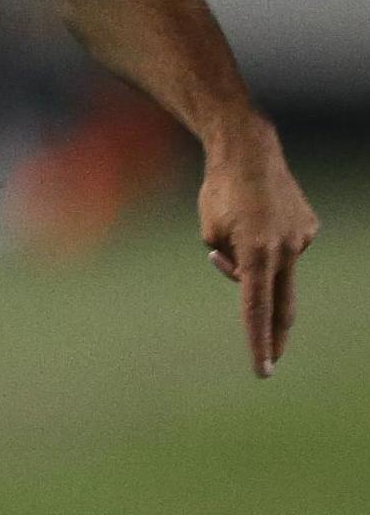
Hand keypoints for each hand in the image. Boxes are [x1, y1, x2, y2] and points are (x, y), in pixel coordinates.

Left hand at [198, 119, 317, 376]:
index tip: (262, 370)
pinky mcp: (310, 226)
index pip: (256, 309)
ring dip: (259, 264)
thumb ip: (226, 260)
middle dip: (276, 333)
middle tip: (272, 358)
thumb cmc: (219, 190)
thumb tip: (242, 274)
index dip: (257, 342)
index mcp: (257, 254)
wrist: (248, 149)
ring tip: (240, 223)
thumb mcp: (209, 230)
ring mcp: (303, 238)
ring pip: (278, 268)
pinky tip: (261, 214)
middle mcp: (287, 250)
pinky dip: (270, 240)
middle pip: (282, 304)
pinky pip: (285, 245)